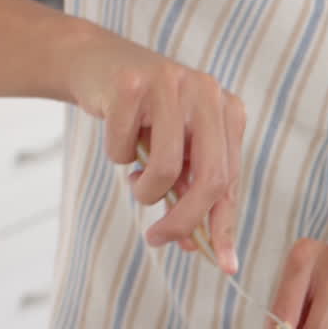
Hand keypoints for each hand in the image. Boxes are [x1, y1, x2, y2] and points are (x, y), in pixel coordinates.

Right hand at [65, 30, 245, 273]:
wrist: (95, 64)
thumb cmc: (143, 117)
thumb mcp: (176, 152)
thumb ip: (189, 193)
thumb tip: (195, 246)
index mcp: (229, 112)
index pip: (231, 181)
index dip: (225, 225)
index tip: (224, 264)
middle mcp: (209, 94)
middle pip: (210, 180)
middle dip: (184, 221)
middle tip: (158, 240)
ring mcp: (172, 84)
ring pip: (166, 169)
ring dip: (144, 189)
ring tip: (135, 180)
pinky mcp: (132, 84)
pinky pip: (123, 150)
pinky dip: (116, 155)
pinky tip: (117, 137)